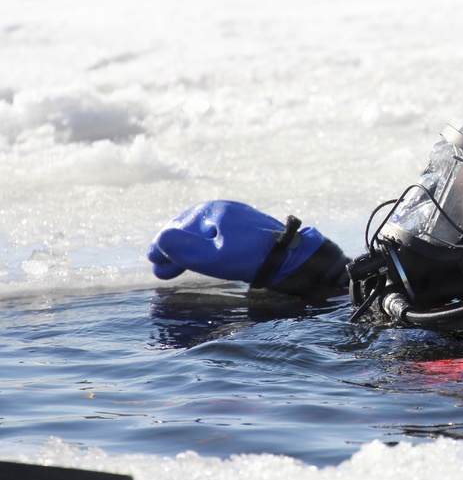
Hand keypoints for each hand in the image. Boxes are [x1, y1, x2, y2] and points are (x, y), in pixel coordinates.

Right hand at [147, 200, 328, 286]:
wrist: (292, 257)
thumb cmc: (251, 258)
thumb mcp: (213, 257)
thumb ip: (185, 249)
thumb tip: (161, 238)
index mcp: (214, 211)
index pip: (179, 228)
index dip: (163, 246)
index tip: (152, 260)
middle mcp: (225, 209)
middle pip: (190, 229)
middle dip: (173, 249)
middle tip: (159, 269)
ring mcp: (239, 218)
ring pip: (204, 234)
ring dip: (188, 251)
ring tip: (174, 270)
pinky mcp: (250, 229)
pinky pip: (218, 236)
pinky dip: (204, 247)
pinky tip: (204, 258)